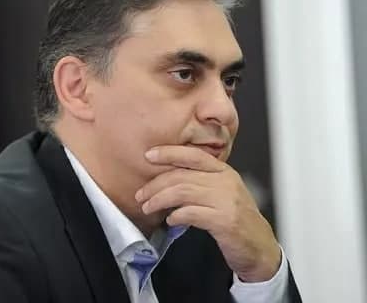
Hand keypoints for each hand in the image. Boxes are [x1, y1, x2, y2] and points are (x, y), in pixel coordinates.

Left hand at [135, 145, 280, 281]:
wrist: (260, 247)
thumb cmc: (235, 219)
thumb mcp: (221, 193)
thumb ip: (199, 181)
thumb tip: (165, 178)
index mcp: (224, 171)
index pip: (193, 155)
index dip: (169, 153)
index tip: (149, 155)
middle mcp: (226, 182)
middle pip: (181, 176)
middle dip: (155, 185)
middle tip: (141, 194)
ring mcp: (226, 201)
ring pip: (183, 192)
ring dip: (160, 200)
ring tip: (148, 207)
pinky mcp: (225, 221)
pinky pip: (192, 213)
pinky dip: (176, 216)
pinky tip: (170, 220)